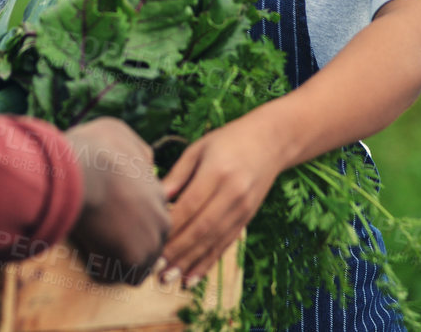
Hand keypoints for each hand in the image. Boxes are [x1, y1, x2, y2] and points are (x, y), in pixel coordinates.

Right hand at [64, 117, 170, 283]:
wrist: (82, 169)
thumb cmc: (95, 149)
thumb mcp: (123, 135)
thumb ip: (137, 153)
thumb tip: (144, 162)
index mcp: (158, 193)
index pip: (150, 218)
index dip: (127, 222)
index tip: (107, 220)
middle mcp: (161, 219)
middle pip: (147, 244)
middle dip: (126, 247)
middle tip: (99, 239)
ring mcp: (150, 241)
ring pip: (136, 264)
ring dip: (115, 262)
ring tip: (92, 249)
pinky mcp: (133, 259)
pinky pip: (118, 276)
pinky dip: (102, 271)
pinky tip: (88, 254)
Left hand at [159, 114, 285, 284]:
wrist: (271, 142)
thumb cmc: (227, 141)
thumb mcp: (199, 149)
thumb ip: (177, 175)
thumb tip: (153, 199)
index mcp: (217, 172)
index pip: (190, 205)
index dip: (170, 227)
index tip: (150, 242)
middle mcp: (233, 194)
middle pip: (201, 228)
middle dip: (177, 251)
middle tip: (154, 269)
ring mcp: (242, 209)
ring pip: (213, 241)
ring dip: (189, 263)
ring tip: (168, 279)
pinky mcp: (246, 219)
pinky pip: (225, 245)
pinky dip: (207, 263)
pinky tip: (192, 278)